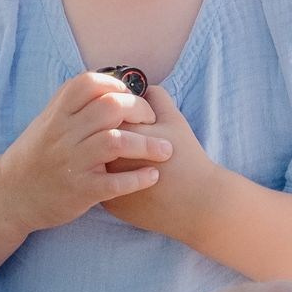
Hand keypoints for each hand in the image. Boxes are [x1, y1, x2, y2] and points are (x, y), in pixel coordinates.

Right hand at [0, 70, 172, 233]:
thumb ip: (75, 103)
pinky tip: (152, 176)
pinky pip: (115, 183)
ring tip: (166, 151)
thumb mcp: (48, 121)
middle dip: (140, 111)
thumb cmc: (37, 154)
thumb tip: (112, 82)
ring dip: (148, 145)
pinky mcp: (79, 191)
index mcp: (56, 113)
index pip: (90, 83)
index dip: (117, 85)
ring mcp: (70, 162)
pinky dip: (138, 178)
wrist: (10, 195)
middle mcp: (62, 133)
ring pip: (116, 142)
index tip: (131, 95)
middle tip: (154, 122)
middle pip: (110, 108)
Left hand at [103, 84, 224, 238]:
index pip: (104, 111)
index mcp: (121, 132)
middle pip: (94, 135)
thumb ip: (155, 96)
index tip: (138, 122)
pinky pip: (101, 183)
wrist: (197, 203)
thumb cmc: (187, 158)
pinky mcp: (107, 203)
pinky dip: (111, 178)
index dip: (121, 113)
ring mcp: (105, 183)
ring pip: (95, 161)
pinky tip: (131, 177)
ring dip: (106, 155)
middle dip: (109, 133)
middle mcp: (106, 157)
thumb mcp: (174, 120)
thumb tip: (142, 88)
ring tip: (131, 158)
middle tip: (132, 139)